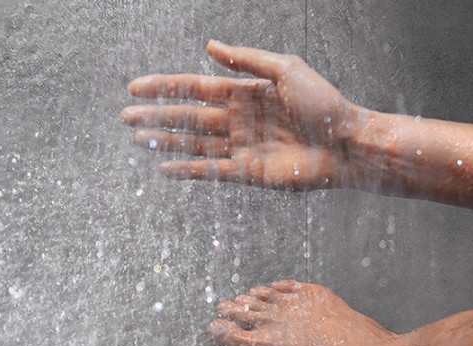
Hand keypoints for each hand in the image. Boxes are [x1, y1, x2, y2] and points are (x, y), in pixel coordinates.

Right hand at [121, 41, 362, 189]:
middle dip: (155, 116)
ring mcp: (240, 147)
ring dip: (164, 141)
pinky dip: (186, 170)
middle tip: (125, 116)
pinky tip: (163, 168)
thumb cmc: (325, 104)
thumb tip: (209, 45)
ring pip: (192, 143)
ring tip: (136, 139)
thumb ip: (246, 60)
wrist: (348, 145)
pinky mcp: (247, 173)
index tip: (136, 87)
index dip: (165, 87)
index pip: (195, 88)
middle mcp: (238, 120)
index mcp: (245, 93)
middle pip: (187, 117)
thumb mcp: (286, 70)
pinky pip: (209, 170)